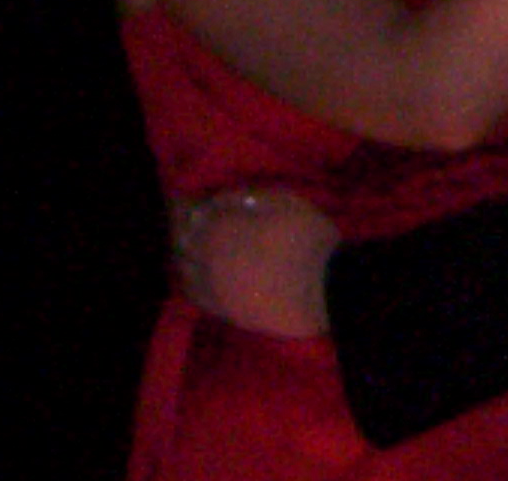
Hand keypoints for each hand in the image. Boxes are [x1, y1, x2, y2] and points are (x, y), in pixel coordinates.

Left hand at [173, 186, 336, 338]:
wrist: (327, 289)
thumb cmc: (309, 238)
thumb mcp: (284, 201)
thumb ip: (244, 197)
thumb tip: (214, 200)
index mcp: (222, 227)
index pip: (188, 213)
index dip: (182, 204)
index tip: (181, 197)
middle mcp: (208, 258)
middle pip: (180, 240)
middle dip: (180, 227)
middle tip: (184, 219)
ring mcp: (213, 288)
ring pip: (182, 268)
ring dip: (182, 253)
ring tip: (189, 245)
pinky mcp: (223, 311)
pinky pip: (193, 294)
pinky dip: (188, 280)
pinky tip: (194, 274)